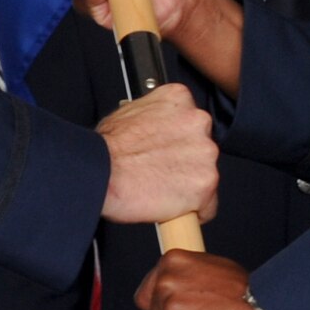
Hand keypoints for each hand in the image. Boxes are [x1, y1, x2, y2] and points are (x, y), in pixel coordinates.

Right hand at [97, 83, 218, 224]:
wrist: (101, 173)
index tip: (168, 151)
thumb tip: (155, 129)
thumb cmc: (107, 149)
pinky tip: (171, 206)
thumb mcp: (128, 113)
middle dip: (186, 162)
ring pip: (206, 175)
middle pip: (201, 147)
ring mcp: (205, 152)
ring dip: (189, 184)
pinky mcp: (206, 182)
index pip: (191, 122)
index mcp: (179, 99)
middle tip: (162, 171)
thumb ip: (153, 117)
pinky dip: (193, 210)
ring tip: (161, 189)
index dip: (178, 142)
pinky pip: (208, 204)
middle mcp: (197, 121)